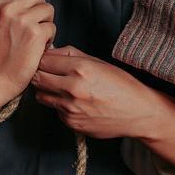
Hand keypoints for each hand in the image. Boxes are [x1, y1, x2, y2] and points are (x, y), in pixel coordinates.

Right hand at [0, 0, 55, 97]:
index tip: (25, 10)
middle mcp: (6, 8)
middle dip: (37, 9)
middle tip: (34, 24)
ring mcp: (22, 20)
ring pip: (47, 8)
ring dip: (45, 22)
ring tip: (37, 36)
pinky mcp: (35, 34)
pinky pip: (52, 27)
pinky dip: (49, 38)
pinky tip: (40, 47)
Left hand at [32, 46, 165, 139]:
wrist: (138, 113)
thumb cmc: (121, 84)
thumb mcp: (99, 62)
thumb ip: (71, 54)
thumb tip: (50, 52)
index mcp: (80, 68)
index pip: (43, 61)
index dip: (42, 59)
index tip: (45, 60)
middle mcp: (72, 88)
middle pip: (36, 78)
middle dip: (38, 74)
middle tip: (47, 73)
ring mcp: (70, 108)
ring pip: (40, 96)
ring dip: (46, 91)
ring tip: (61, 88)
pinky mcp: (71, 123)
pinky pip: (55, 110)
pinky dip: (60, 105)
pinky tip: (75, 102)